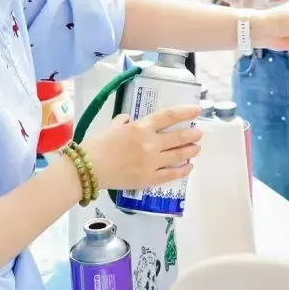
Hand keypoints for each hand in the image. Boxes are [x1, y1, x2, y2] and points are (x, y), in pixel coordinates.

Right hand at [81, 106, 203, 190]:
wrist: (88, 169)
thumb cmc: (98, 145)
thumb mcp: (113, 126)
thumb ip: (124, 121)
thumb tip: (129, 119)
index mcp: (141, 127)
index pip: (169, 116)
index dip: (185, 112)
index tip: (197, 110)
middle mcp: (150, 143)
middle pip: (179, 137)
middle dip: (192, 134)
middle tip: (199, 133)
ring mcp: (151, 162)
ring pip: (178, 155)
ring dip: (191, 151)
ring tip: (197, 148)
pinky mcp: (149, 179)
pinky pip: (171, 174)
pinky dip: (183, 170)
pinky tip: (189, 167)